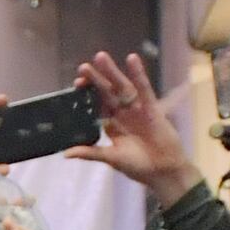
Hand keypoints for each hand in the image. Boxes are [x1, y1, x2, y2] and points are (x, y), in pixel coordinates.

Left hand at [74, 51, 205, 201]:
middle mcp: (123, 113)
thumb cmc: (138, 166)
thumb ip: (91, 153)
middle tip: (82, 67)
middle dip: (96, 79)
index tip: (76, 85)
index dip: (87, 94)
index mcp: (111, 124)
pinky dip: (139, 74)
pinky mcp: (152, 108)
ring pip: (122, 87)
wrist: (163, 171)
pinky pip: (144, 89)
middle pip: (107, 92)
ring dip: (112, 72)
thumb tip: (66, 154)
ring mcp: (137, 109)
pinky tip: (132, 59)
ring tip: (100, 57)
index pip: (96, 105)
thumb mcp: (111, 158)